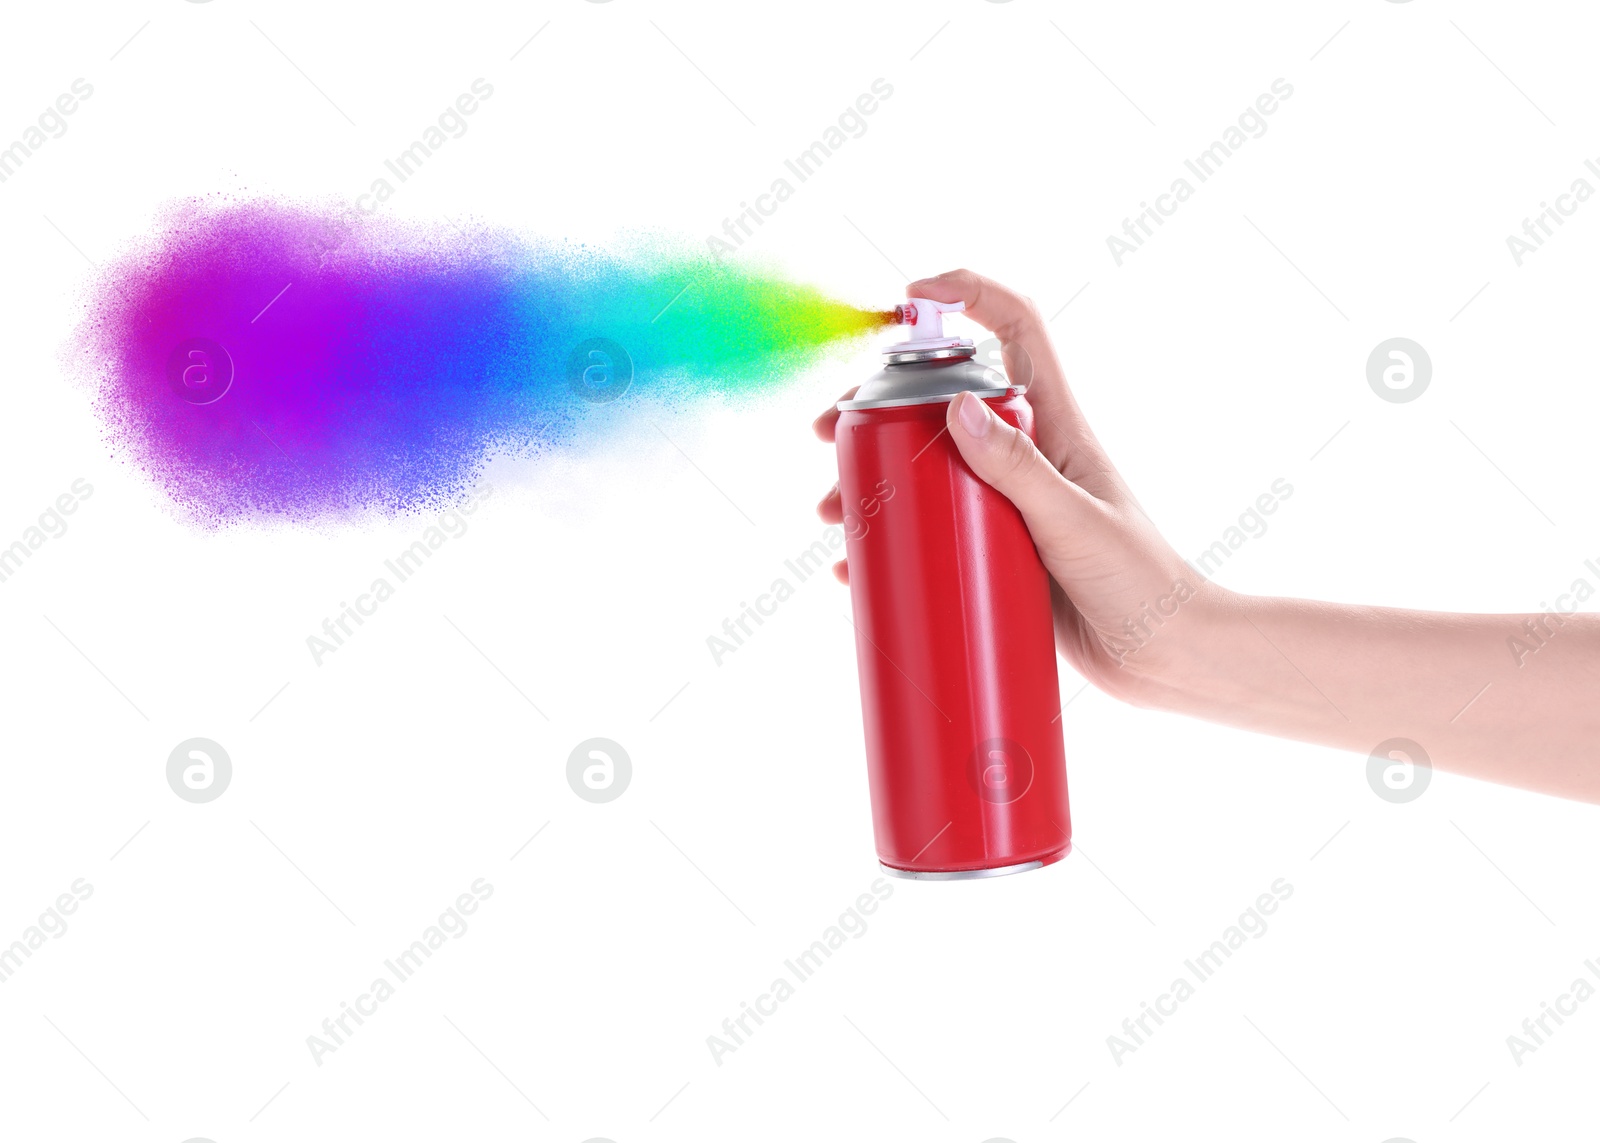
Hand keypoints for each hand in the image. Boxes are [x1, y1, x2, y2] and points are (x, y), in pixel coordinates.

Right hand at [814, 269, 1227, 702]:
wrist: (1166, 656)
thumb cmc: (1140, 582)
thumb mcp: (1072, 521)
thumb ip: (1018, 467)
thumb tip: (955, 407)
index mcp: (1054, 425)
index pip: (1015, 328)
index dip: (965, 293)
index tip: (909, 294)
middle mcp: (1026, 454)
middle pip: (941, 401)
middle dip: (876, 405)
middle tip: (829, 433)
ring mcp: (1008, 503)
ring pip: (925, 469)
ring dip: (871, 480)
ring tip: (833, 514)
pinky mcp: (996, 551)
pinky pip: (932, 532)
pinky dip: (890, 543)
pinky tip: (856, 567)